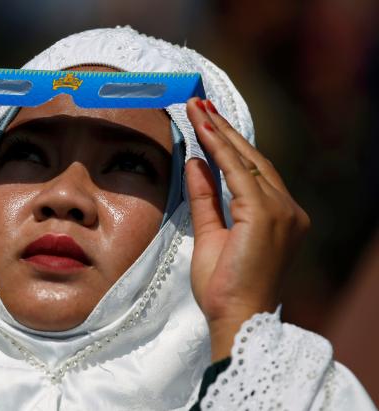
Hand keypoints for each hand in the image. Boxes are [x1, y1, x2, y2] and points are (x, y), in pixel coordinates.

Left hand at [185, 98, 309, 360]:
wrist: (234, 318)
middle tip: (200, 105)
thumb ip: (206, 197)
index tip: (207, 122)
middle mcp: (287, 209)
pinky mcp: (267, 214)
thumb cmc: (224, 286)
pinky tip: (202, 131)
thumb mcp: (211, 234)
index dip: (228, 145)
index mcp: (278, 216)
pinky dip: (219, 149)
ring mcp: (282, 210)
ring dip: (220, 133)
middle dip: (223, 130)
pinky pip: (238, 173)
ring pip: (247, 160)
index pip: (251, 171)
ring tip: (198, 109)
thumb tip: (197, 162)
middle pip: (252, 160)